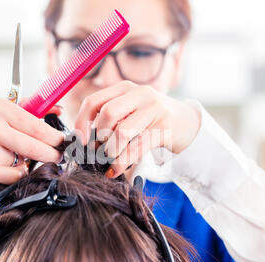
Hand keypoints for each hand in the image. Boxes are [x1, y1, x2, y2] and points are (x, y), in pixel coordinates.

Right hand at [0, 98, 63, 189]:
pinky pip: (8, 176)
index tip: (67, 144)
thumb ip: (30, 110)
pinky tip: (8, 165)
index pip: (38, 127)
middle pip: (33, 148)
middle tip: (58, 157)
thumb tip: (59, 109)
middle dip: (51, 155)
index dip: (56, 139)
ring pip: (20, 163)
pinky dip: (14, 173)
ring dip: (23, 163)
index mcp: (0, 109)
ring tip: (10, 155)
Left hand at [75, 81, 200, 177]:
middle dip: (99, 138)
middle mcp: (140, 94)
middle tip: (97, 152)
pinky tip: (116, 170)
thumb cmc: (149, 120)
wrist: (186, 122)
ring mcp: (154, 110)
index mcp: (125, 88)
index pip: (93, 101)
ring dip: (111, 152)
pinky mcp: (164, 128)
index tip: (79, 141)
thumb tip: (83, 141)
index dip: (81, 123)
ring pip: (122, 132)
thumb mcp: (129, 111)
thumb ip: (109, 119)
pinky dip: (122, 163)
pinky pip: (136, 148)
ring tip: (110, 161)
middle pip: (107, 114)